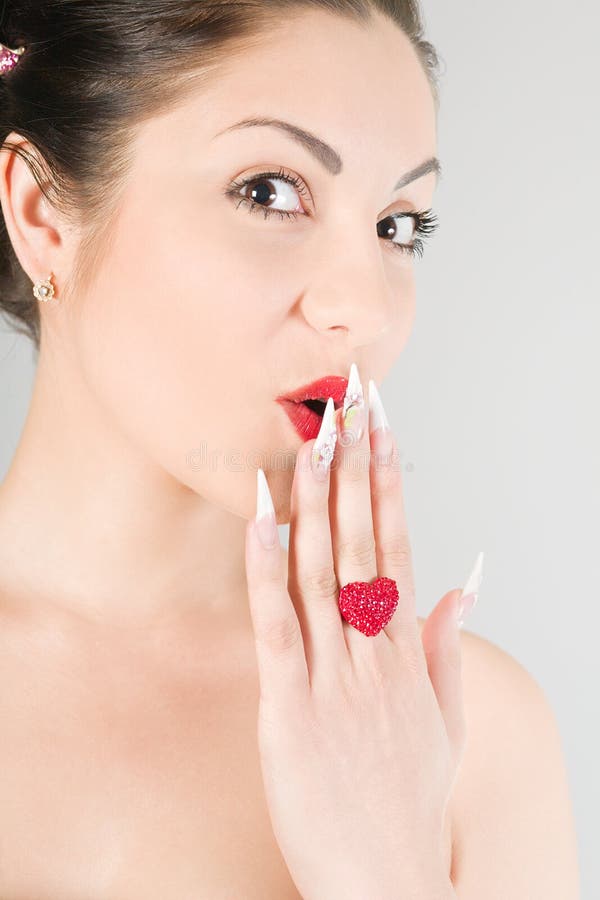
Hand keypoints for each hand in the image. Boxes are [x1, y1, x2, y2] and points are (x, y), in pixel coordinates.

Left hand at [244, 368, 463, 899]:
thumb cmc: (409, 799)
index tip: (384, 429)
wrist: (386, 881)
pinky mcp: (289, 711)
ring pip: (323, 572)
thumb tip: (462, 586)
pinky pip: (277, 629)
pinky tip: (264, 520)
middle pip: (362, 543)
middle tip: (348, 405)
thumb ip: (447, 647)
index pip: (398, 545)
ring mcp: (333, 679)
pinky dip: (268, 572)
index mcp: (406, 652)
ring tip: (310, 439)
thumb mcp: (445, 721)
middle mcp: (373, 654)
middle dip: (355, 468)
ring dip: (316, 501)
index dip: (389, 482)